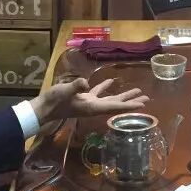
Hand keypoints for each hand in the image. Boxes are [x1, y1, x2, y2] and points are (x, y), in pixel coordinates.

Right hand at [30, 77, 147, 123]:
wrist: (43, 108)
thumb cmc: (54, 101)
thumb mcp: (64, 92)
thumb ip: (75, 87)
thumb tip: (85, 83)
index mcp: (92, 107)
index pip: (114, 107)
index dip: (128, 106)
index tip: (142, 105)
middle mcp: (94, 107)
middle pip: (117, 105)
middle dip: (132, 101)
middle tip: (147, 99)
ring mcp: (89, 103)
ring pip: (111, 99)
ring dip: (124, 95)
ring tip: (137, 91)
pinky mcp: (84, 98)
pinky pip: (99, 93)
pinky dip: (106, 87)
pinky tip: (112, 81)